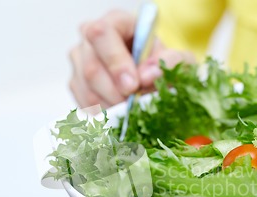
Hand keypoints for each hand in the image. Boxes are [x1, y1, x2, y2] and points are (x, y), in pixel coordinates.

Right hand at [69, 10, 194, 107]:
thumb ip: (170, 62)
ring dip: (111, 106)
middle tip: (134, 105)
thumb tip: (147, 76)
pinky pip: (84, 104)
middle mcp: (90, 39)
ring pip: (87, 90)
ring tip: (132, 109)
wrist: (156, 78)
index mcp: (115, 22)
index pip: (101, 34)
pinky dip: (104, 114)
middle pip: (91, 68)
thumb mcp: (179, 59)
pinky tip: (121, 112)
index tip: (133, 85)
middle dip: (115, 92)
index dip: (115, 62)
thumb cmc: (164, 63)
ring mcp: (80, 62)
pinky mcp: (77, 84)